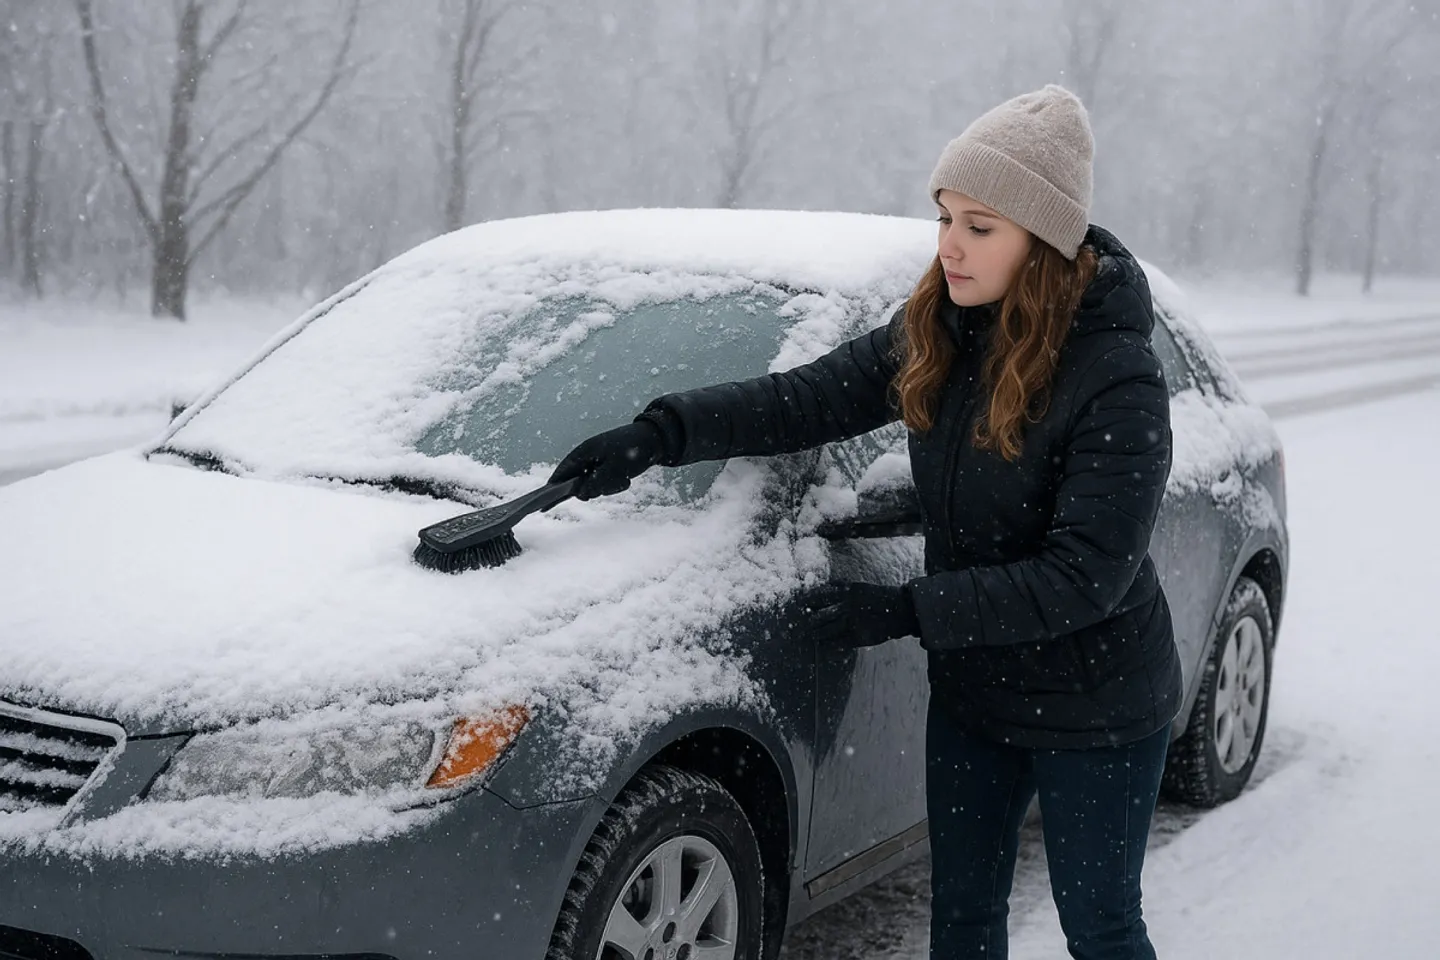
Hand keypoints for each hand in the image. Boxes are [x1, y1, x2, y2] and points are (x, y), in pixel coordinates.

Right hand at [547, 420, 665, 499]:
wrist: (655, 441)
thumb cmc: (632, 452)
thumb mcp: (613, 470)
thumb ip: (595, 484)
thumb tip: (580, 494)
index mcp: (584, 451)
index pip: (562, 471)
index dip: (553, 486)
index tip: (544, 502)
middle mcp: (588, 456)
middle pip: (578, 481)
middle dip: (591, 488)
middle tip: (605, 486)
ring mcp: (598, 461)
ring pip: (593, 484)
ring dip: (606, 486)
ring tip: (622, 479)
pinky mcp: (608, 466)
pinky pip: (605, 482)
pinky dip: (614, 484)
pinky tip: (626, 479)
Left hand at [801, 582, 921, 648]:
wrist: (902, 609)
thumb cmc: (881, 597)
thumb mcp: (860, 586)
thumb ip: (842, 587)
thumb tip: (824, 588)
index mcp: (847, 591)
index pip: (820, 596)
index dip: (809, 601)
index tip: (802, 604)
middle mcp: (847, 606)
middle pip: (820, 616)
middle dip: (811, 622)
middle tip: (806, 624)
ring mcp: (852, 623)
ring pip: (826, 632)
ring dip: (817, 635)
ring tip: (813, 637)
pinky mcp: (859, 637)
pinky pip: (838, 645)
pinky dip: (829, 648)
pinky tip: (823, 650)